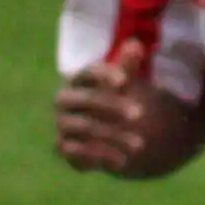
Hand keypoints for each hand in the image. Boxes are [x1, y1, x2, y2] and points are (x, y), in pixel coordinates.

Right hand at [55, 42, 150, 172]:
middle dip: (113, 106)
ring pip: (85, 128)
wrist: (99, 133)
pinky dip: (100, 155)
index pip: (89, 73)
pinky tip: (122, 160)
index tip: (124, 81)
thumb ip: (127, 67)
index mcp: (79, 80)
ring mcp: (62, 124)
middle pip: (87, 100)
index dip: (104, 75)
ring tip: (140, 145)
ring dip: (114, 136)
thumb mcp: (122, 83)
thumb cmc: (112, 99)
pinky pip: (76, 151)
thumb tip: (135, 44)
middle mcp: (65, 100)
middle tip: (141, 114)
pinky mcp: (63, 147)